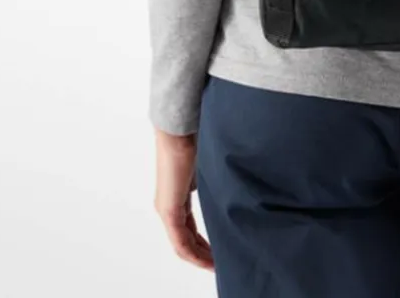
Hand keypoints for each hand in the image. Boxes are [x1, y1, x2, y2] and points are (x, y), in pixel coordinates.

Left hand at [154, 129, 213, 270]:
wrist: (179, 132)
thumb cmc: (194, 141)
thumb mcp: (207, 169)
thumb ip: (213, 183)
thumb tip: (231, 186)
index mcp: (177, 197)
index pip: (190, 229)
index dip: (203, 243)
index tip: (218, 251)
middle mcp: (169, 206)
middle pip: (185, 240)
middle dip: (202, 255)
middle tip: (218, 264)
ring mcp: (167, 209)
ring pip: (182, 244)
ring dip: (198, 257)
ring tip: (214, 266)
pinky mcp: (168, 209)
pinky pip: (180, 240)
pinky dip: (192, 253)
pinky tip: (205, 260)